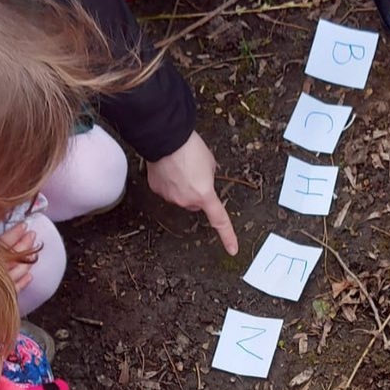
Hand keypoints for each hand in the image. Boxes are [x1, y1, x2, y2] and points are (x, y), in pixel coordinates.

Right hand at [0, 221, 37, 294]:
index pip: (1, 242)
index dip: (14, 233)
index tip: (23, 225)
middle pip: (11, 256)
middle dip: (24, 244)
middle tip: (32, 235)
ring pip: (16, 272)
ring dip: (27, 261)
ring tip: (34, 253)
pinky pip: (14, 290)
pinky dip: (23, 283)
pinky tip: (30, 277)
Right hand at [147, 131, 237, 254]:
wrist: (166, 139)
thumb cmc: (190, 148)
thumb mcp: (210, 163)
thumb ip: (209, 178)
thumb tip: (202, 182)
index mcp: (205, 195)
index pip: (220, 220)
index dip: (228, 236)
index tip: (233, 249)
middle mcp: (187, 201)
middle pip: (196, 203)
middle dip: (198, 193)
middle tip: (195, 173)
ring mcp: (170, 197)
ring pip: (181, 196)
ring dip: (183, 186)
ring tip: (181, 166)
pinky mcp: (157, 190)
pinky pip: (167, 189)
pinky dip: (169, 182)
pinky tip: (169, 167)